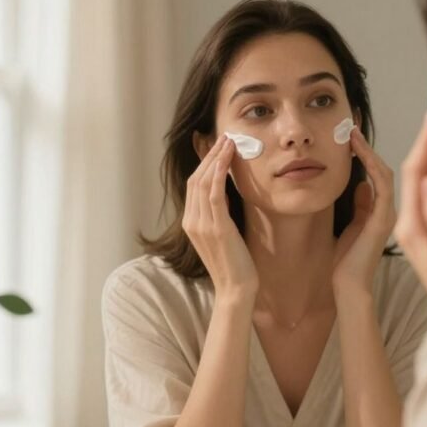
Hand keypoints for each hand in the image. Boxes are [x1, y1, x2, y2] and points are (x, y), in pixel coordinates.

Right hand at [183, 134, 258, 301]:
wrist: (235, 290)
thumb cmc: (234, 265)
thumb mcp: (223, 236)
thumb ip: (219, 216)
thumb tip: (225, 196)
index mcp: (191, 224)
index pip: (194, 185)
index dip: (205, 163)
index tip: (218, 147)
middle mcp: (192, 222)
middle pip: (196, 179)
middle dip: (210, 156)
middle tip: (224, 137)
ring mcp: (202, 225)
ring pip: (204, 182)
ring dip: (216, 158)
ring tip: (229, 141)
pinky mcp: (216, 228)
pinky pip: (214, 193)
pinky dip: (220, 172)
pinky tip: (228, 158)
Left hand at [332, 128, 396, 297]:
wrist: (347, 286)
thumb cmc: (345, 261)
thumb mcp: (350, 226)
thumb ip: (358, 206)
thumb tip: (360, 184)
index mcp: (378, 211)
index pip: (375, 175)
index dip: (364, 155)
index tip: (348, 138)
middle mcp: (386, 211)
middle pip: (382, 170)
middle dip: (367, 148)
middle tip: (350, 128)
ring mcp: (387, 215)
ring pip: (384, 174)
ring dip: (369, 153)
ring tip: (353, 136)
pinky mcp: (382, 220)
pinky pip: (382, 187)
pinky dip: (372, 168)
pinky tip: (360, 154)